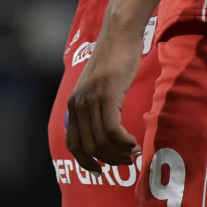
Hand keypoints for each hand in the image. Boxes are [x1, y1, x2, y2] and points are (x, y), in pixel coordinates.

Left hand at [65, 21, 141, 171]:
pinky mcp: (106, 96)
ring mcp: (90, 101)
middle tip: (127, 161)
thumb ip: (96, 107)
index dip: (85, 162)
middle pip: (89, 148)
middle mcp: (77, 106)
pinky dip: (124, 142)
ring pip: (101, 142)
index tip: (101, 170)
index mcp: (73, 107)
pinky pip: (112, 130)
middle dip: (109, 160)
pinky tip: (134, 143)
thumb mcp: (99, 88)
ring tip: (134, 152)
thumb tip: (104, 131)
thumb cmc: (114, 61)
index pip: (72, 145)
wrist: (119, 35)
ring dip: (119, 153)